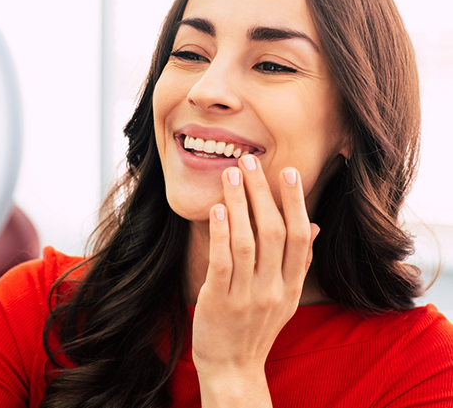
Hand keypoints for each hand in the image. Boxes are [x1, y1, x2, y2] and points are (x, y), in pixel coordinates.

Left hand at [192, 154, 318, 406]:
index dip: (295, 203)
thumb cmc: (256, 326)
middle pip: (274, 233)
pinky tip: (217, 209)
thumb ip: (297, 262)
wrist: (233, 368)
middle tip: (251, 161)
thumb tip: (312, 225)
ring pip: (247, 242)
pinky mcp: (219, 301)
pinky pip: (222, 263)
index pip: (299, 238)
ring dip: (240, 205)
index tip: (287, 172)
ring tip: (231, 175)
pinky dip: (221, 234)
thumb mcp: (285, 297)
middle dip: (263, 193)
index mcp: (291, 286)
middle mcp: (273, 290)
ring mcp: (247, 297)